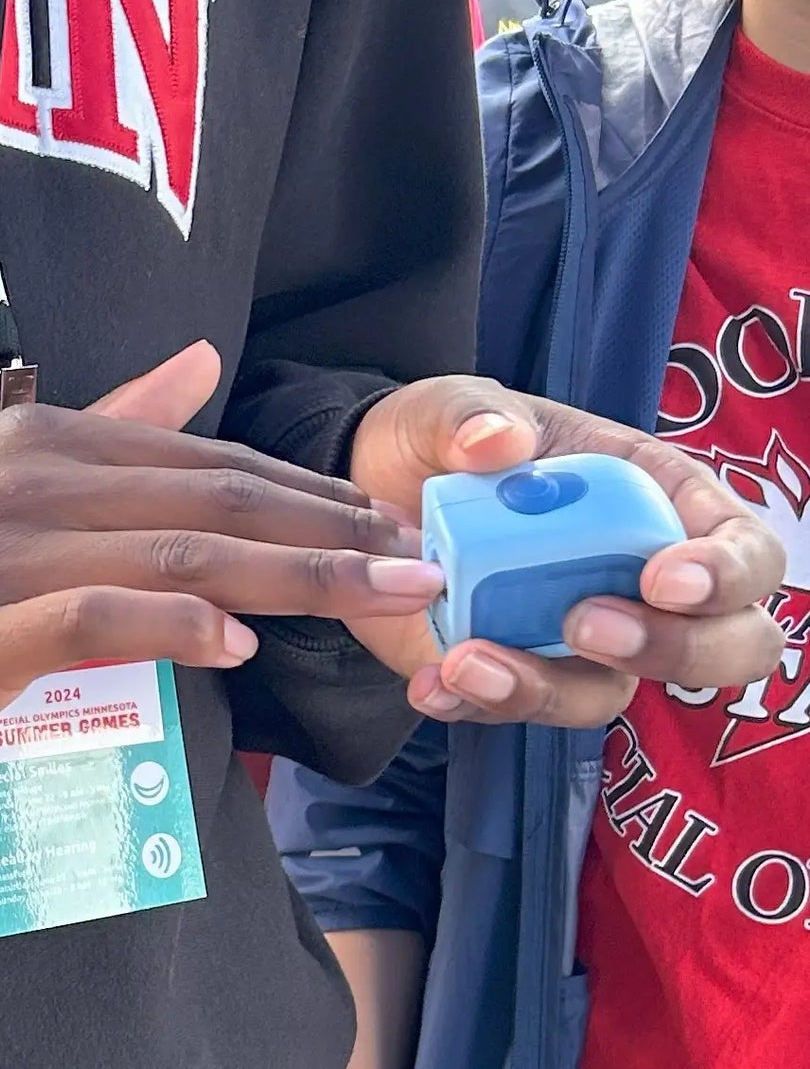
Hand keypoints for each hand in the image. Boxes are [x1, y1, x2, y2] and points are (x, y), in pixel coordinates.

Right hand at [0, 343, 444, 763]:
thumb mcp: (4, 466)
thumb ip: (115, 415)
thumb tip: (202, 359)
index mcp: (48, 435)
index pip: (204, 459)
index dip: (306, 491)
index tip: (389, 520)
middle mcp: (35, 478)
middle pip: (209, 501)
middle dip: (327, 532)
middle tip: (420, 560)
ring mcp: (7, 551)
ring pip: (174, 553)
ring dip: (289, 577)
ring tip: (376, 598)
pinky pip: (97, 617)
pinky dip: (174, 624)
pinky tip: (236, 643)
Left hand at [347, 376, 786, 726]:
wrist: (372, 486)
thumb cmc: (445, 438)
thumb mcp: (449, 405)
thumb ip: (471, 413)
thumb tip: (496, 441)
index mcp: (654, 497)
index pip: (744, 546)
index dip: (726, 572)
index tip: (665, 579)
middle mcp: (639, 579)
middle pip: (725, 647)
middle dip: (673, 650)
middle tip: (586, 624)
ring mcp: (586, 638)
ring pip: (612, 693)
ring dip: (549, 689)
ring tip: (472, 662)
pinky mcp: (523, 672)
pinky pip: (522, 711)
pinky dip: (478, 705)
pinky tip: (432, 682)